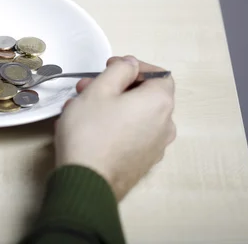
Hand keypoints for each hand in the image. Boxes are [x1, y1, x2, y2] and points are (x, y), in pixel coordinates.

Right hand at [55, 56, 175, 200]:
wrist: (86, 182)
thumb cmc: (91, 132)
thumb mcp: (100, 89)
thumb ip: (119, 69)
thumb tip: (131, 65)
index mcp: (159, 102)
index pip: (158, 73)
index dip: (134, 66)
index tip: (111, 67)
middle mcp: (165, 124)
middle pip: (145, 95)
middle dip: (116, 87)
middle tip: (88, 87)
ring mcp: (156, 146)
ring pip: (135, 115)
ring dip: (112, 106)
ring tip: (81, 108)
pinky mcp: (142, 162)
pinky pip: (132, 134)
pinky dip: (116, 125)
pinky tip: (89, 128)